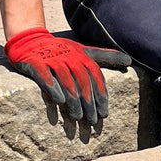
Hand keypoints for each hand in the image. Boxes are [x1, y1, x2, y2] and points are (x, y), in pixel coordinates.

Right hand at [4, 28, 131, 123]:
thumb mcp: (84, 51)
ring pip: (66, 80)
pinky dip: (52, 88)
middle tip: (92, 121)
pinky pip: (45, 76)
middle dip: (89, 102)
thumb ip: (105, 57)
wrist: (30, 39)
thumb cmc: (61, 50)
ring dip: (73, 99)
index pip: (95, 76)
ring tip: (77, 117)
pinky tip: (58, 102)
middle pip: (82, 81)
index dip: (101, 95)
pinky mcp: (35, 63)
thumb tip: (129, 60)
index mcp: (81, 55)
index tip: (104, 113)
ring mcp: (52, 59)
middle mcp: (69, 56)